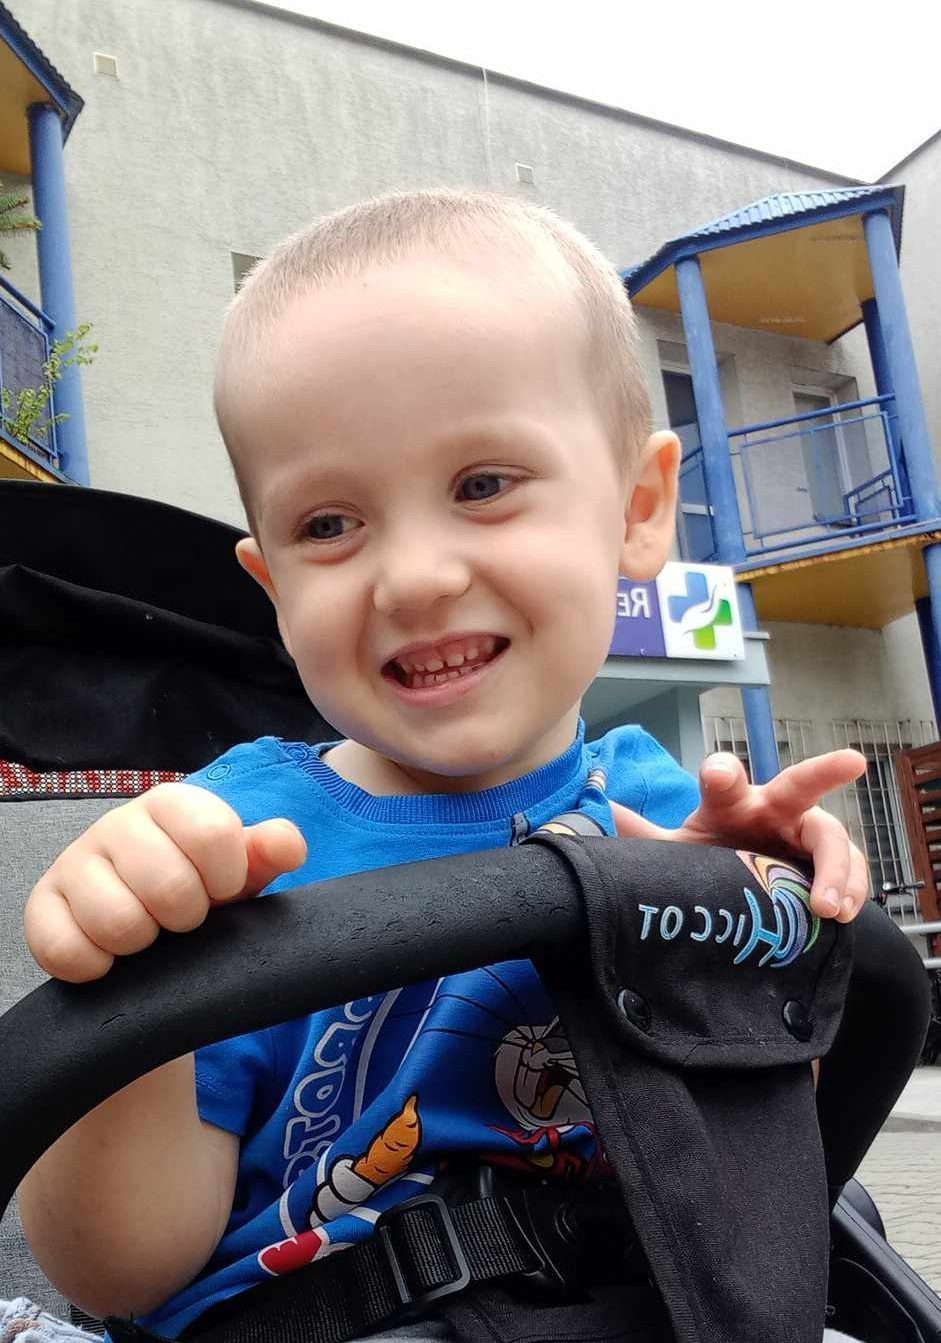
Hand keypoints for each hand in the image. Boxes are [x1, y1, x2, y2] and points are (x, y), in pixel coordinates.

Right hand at [25, 783, 306, 981]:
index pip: (213, 833)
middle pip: (168, 886)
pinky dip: (96, 966)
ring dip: (145, 943)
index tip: (223, 889)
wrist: (144, 921)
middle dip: (187, 917)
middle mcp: (117, 823)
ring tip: (150, 934)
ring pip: (118, 922)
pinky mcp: (42, 906)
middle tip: (184, 918)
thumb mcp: (240, 869)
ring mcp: (74, 863)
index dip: (227, 878)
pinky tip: (112, 957)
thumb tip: (288, 845)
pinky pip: (65, 949)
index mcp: (171, 803)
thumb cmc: (199, 885)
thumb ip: (268, 851)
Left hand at [611, 750, 868, 922]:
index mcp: (731, 802)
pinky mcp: (828, 865)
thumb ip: (641, 837)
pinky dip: (851, 889)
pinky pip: (851, 871)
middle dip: (824, 770)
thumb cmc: (710, 860)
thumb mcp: (676, 852)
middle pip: (798, 786)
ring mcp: (805, 835)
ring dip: (835, 868)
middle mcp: (772, 810)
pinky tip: (842, 913)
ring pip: (831, 836)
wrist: (742, 889)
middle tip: (852, 761)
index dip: (720, 773)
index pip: (724, 778)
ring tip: (827, 906)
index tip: (714, 774)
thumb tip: (586, 821)